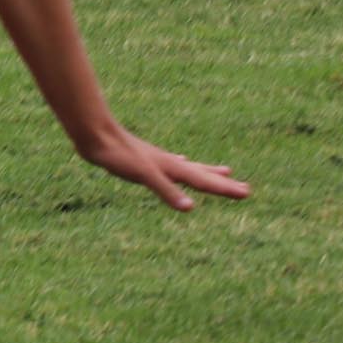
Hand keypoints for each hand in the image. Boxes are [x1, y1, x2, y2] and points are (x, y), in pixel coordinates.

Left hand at [74, 123, 249, 211]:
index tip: (247, 193)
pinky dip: (181, 164)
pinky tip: (180, 160)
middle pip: (203, 174)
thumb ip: (166, 191)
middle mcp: (169, 163)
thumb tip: (190, 208)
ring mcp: (157, 159)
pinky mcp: (143, 158)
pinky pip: (170, 163)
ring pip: (190, 167)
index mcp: (172, 168)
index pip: (204, 182)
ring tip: (225, 170)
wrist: (95, 134)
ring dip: (208, 171)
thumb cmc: (119, 156)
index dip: (225, 189)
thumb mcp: (144, 176)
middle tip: (246, 189)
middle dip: (224, 184)